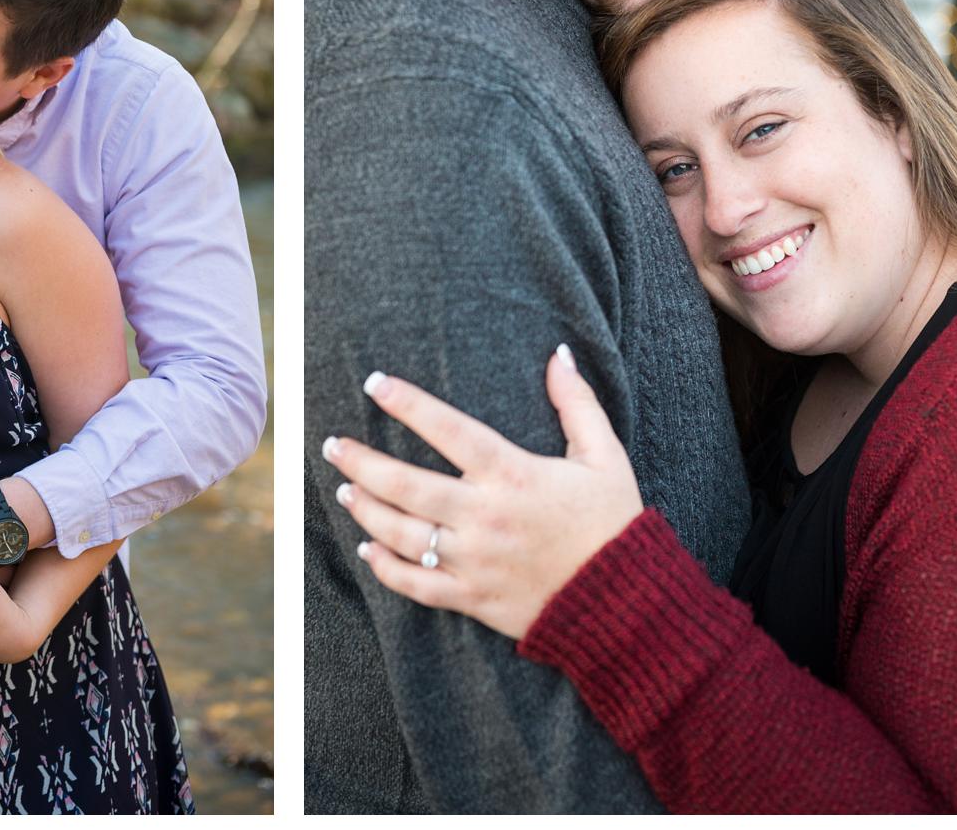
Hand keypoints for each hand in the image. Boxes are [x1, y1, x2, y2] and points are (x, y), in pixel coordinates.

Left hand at [324, 345, 642, 640]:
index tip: (374, 383)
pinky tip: (367, 549)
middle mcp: (485, 517)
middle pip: (407, 485)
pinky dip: (386, 568)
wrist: (623, 600)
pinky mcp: (473, 597)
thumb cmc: (613, 522)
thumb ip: (577, 403)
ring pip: (402, 534)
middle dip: (363, 462)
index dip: (408, 403)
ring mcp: (474, 561)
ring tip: (345, 489)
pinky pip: (416, 585)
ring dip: (366, 510)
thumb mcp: (604, 455)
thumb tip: (560, 354)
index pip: (449, 430)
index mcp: (513, 476)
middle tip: (333, 445)